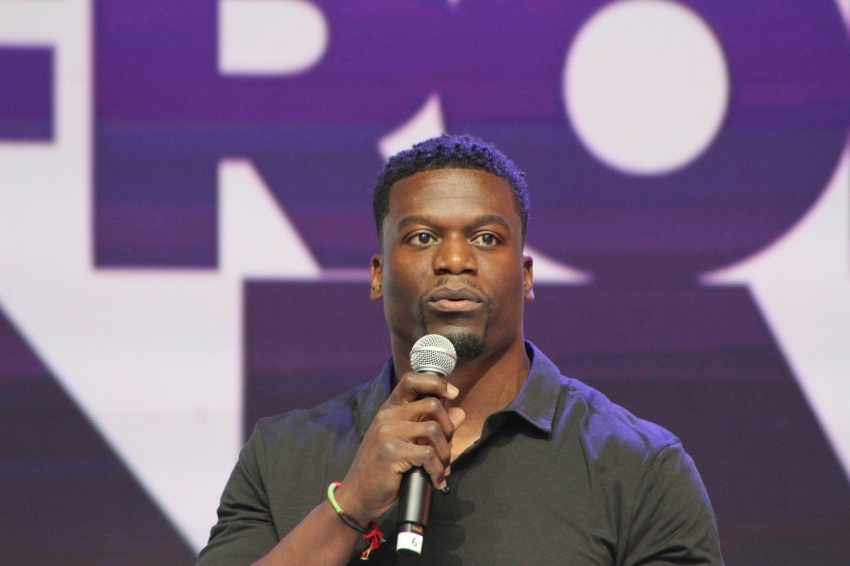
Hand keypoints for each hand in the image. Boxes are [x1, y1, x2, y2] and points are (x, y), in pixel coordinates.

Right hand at [334, 372, 465, 526]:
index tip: (453, 393)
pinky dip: (438, 470)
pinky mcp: (391, 452)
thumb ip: (432, 425)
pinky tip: (436, 479)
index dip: (436, 382)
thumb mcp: (408, 442)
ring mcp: (387, 432)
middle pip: (432, 405)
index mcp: (390, 409)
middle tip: (446, 449)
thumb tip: (459, 412)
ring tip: (441, 467)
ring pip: (434, 430)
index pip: (412, 380)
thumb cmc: (384, 469)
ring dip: (445, 453)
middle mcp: (387, 415)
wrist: (358, 495)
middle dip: (449, 428)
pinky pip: (428, 454)